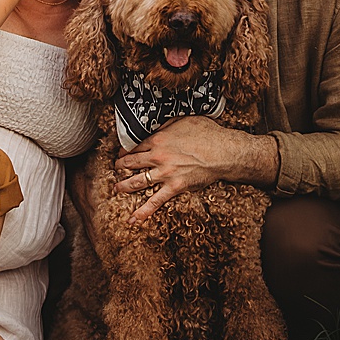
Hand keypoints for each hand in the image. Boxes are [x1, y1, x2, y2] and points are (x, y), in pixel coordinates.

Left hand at [114, 117, 278, 222]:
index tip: (122, 152)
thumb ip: (167, 124)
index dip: (126, 150)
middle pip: (131, 163)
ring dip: (124, 186)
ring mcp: (164, 174)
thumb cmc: (207, 133)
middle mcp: (157, 157)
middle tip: (116, 168)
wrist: (223, 152)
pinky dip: (144, 211)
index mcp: (158, 139)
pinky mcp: (174, 188)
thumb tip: (158, 126)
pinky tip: (133, 219)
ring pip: (137, 182)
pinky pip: (155, 201)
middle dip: (120, 166)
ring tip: (117, 189)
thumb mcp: (184, 120)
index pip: (135, 146)